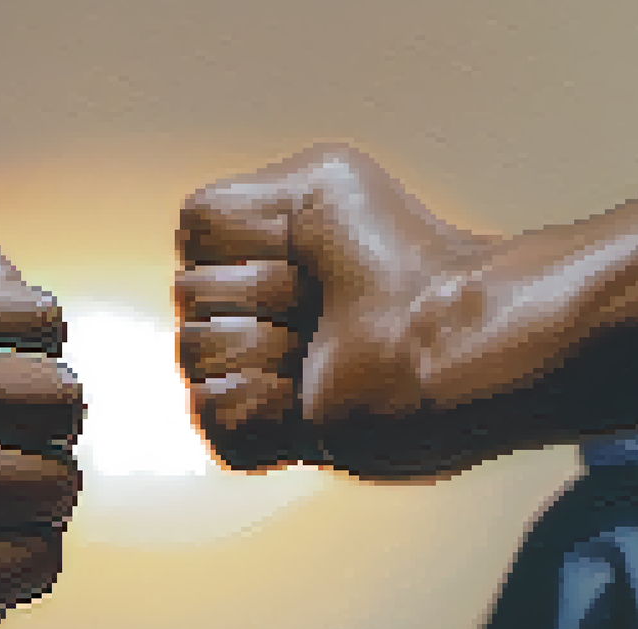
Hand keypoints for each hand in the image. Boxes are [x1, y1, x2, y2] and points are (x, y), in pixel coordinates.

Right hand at [174, 144, 637, 475]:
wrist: (449, 338)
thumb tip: (194, 244)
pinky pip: (210, 414)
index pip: (191, 236)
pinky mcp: (254, 434)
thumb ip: (237, 202)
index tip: (312, 254)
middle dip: (262, 295)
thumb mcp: (319, 184)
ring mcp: (246, 376)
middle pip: (188, 298)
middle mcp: (243, 316)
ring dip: (268, 352)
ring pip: (194, 357)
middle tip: (326, 306)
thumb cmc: (404, 260)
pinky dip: (263, 406)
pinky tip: (311, 401)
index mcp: (252, 254)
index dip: (248, 242)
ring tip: (325, 357)